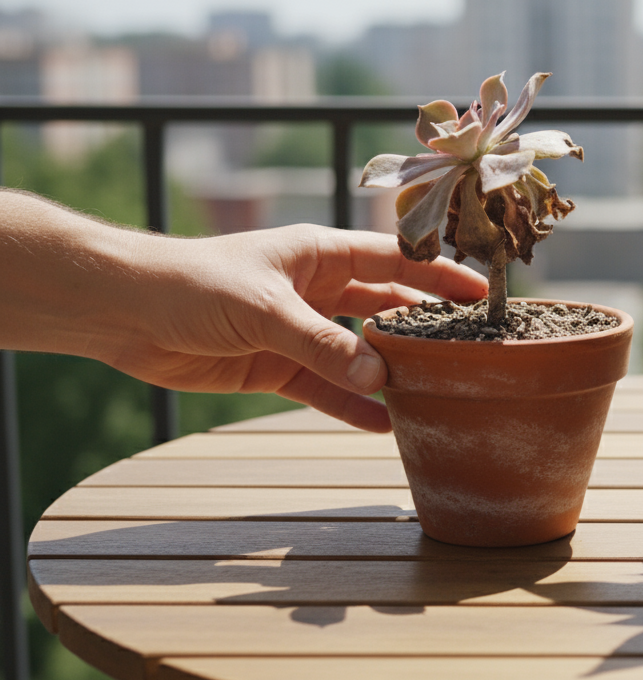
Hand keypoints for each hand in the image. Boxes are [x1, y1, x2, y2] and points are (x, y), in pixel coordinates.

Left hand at [107, 224, 486, 431]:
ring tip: (436, 395)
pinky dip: (352, 407)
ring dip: (391, 374)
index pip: (394, 261)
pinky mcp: (275, 368)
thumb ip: (323, 344)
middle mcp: (317, 290)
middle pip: (385, 309)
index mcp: (320, 253)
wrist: (124, 312)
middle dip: (424, 328)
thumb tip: (379, 380)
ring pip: (360, 355)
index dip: (438, 276)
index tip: (480, 294)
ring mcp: (298, 331)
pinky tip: (384, 425)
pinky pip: (325, 390)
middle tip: (470, 349)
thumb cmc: (193, 283)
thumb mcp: (266, 309)